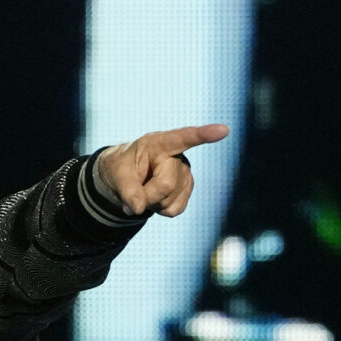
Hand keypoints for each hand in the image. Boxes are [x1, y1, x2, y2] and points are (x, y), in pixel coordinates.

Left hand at [97, 123, 231, 217]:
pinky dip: (161, 210)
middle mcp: (177, 156)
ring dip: (153, 203)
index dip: (203, 135)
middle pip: (167, 184)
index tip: (223, 130)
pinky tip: (156, 198)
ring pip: (171, 200)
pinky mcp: (186, 190)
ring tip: (145, 191)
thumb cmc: (121, 169)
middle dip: (147, 195)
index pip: (183, 137)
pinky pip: (175, 209)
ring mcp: (184, 173)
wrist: (126, 179)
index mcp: (159, 143)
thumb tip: (138, 208)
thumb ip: (126, 190)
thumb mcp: (116, 175)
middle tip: (132, 194)